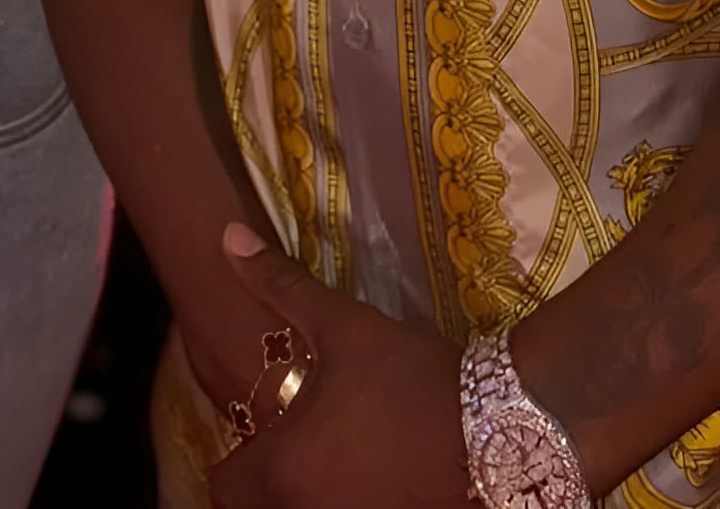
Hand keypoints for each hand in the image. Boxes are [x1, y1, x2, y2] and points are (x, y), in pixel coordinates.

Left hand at [207, 225, 472, 508]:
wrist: (497, 428)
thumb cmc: (407, 377)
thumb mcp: (341, 325)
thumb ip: (280, 285)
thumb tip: (231, 238)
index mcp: (282, 468)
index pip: (223, 486)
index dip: (232, 461)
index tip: (252, 436)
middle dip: (261, 485)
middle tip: (282, 449)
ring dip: (298, 496)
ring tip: (322, 463)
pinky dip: (340, 502)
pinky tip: (364, 480)